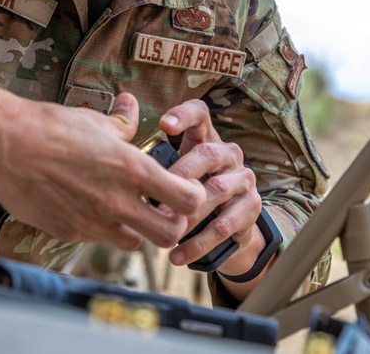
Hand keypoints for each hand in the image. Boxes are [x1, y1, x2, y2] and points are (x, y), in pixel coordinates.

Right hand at [0, 93, 205, 251]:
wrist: (3, 144)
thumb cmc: (49, 126)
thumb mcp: (94, 119)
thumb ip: (122, 122)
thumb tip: (131, 106)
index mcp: (132, 169)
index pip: (188, 199)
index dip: (191, 196)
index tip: (180, 188)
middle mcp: (117, 201)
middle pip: (170, 235)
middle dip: (171, 223)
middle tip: (160, 208)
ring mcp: (92, 222)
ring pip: (133, 243)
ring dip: (135, 229)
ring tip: (123, 208)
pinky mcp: (68, 232)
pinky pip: (96, 239)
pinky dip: (100, 228)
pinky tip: (88, 206)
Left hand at [157, 100, 262, 275]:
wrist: (228, 227)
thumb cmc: (190, 192)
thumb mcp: (172, 173)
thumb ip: (152, 161)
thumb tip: (118, 148)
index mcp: (207, 138)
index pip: (200, 113)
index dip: (184, 115)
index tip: (164, 125)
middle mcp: (229, 154)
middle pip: (208, 153)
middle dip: (180, 175)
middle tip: (155, 196)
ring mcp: (243, 180)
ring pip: (216, 191)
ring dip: (186, 213)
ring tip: (162, 228)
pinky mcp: (251, 208)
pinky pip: (224, 225)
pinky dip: (198, 243)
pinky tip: (176, 254)